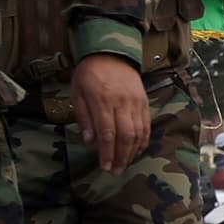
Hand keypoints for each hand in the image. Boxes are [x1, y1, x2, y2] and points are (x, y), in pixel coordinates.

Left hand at [72, 55, 150, 169]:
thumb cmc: (89, 74)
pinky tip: (136, 151)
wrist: (111, 52)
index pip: (107, 133)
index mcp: (102, 100)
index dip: (107, 153)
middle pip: (125, 136)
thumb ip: (84, 117)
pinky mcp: (144, 101)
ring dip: (132, 152)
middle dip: (121, 157)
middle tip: (115, 172)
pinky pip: (146, 125)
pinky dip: (143, 141)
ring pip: (139, 132)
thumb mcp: (77, 92)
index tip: (104, 167)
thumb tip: (88, 141)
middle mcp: (122, 102)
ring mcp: (136, 102)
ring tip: (124, 165)